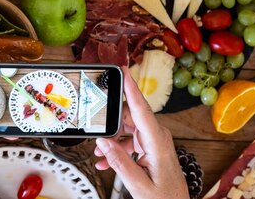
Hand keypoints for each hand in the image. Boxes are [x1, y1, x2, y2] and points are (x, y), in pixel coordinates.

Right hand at [94, 67, 188, 198]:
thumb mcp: (139, 186)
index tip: (123, 69)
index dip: (131, 87)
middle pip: (130, 117)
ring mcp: (155, 142)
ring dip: (112, 140)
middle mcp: (158, 137)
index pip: (141, 109)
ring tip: (99, 156)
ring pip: (127, 129)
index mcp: (158, 143)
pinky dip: (118, 149)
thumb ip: (120, 163)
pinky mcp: (151, 148)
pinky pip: (130, 141)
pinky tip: (106, 161)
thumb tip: (102, 143)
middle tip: (96, 124)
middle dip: (111, 121)